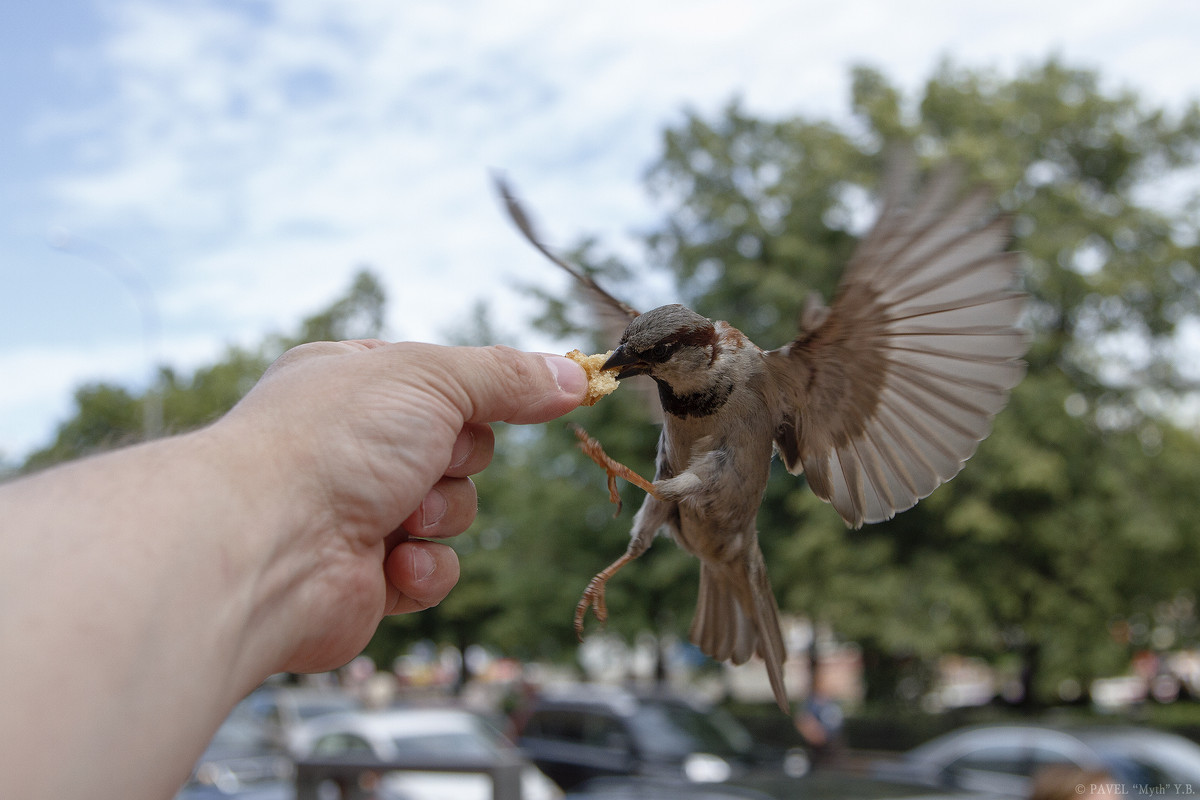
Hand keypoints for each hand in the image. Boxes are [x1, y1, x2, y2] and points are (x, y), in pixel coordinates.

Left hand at [215, 340, 586, 673]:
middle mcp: (350, 445)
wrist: (266, 547)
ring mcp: (354, 512)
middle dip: (454, 462)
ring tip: (399, 518)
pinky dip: (424, 568)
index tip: (528, 398)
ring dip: (441, 515)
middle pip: (457, 448)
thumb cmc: (332, 441)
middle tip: (426, 461)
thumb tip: (577, 375)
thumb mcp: (431, 378)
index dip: (479, 394)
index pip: (441, 381)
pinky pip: (432, 570)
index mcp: (352, 382)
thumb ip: (507, 376)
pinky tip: (394, 564)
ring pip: (451, 511)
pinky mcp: (364, 578)